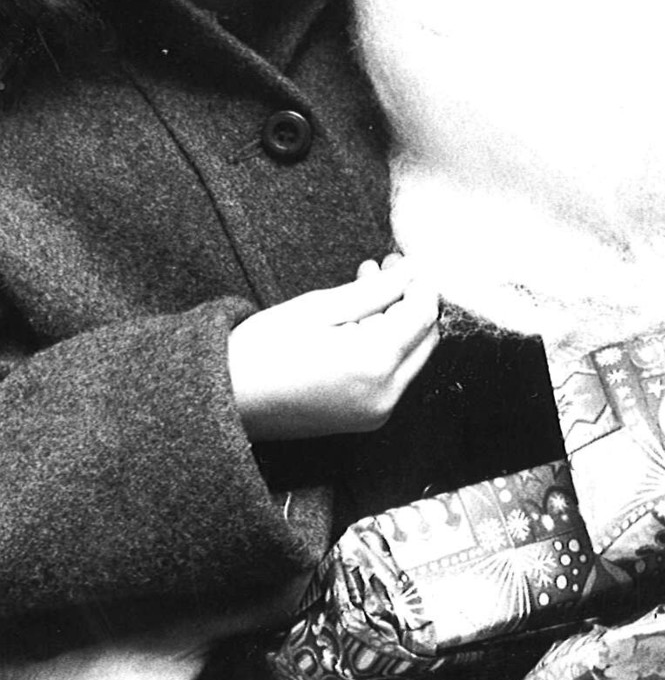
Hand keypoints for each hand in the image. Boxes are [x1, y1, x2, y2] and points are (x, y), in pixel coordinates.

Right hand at [228, 253, 439, 439]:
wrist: (225, 400)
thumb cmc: (262, 350)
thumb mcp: (320, 308)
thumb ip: (375, 290)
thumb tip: (411, 271)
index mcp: (373, 364)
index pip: (423, 314)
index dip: (418, 282)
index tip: (401, 260)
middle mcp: (384, 394)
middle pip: (424, 337)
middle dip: (409, 301)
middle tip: (382, 270)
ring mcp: (376, 412)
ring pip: (411, 356)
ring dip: (397, 321)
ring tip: (364, 288)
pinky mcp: (365, 419)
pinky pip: (392, 375)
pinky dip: (384, 346)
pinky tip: (357, 321)